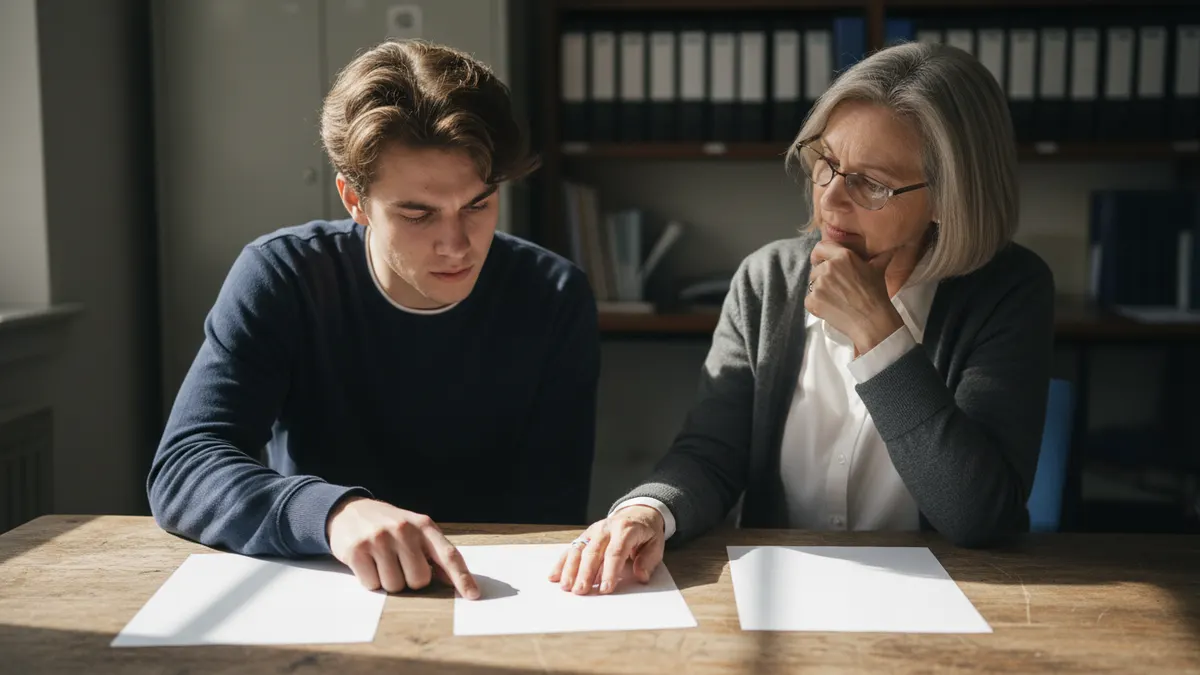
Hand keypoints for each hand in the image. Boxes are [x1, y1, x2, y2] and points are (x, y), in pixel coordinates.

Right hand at [326, 496, 479, 598]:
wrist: (349, 511)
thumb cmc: (389, 526)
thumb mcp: (415, 531)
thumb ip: (434, 554)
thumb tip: (454, 582)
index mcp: (424, 526)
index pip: (449, 555)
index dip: (462, 577)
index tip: (473, 595)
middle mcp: (404, 530)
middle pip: (419, 580)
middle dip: (410, 580)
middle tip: (399, 564)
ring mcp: (379, 539)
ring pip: (395, 586)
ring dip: (388, 581)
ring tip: (381, 562)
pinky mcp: (357, 550)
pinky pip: (372, 585)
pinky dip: (370, 580)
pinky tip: (367, 563)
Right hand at [548, 505, 664, 594]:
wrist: (638, 512)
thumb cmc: (646, 532)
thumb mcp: (656, 544)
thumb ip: (648, 560)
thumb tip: (641, 576)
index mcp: (625, 529)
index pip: (615, 552)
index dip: (610, 571)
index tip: (606, 589)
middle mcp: (606, 528)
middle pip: (593, 551)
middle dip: (586, 573)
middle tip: (581, 591)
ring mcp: (593, 531)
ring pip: (579, 549)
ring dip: (570, 569)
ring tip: (566, 587)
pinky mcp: (586, 535)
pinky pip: (572, 548)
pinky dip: (562, 563)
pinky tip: (554, 576)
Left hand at [806, 240, 903, 354]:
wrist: (872, 321)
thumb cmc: (876, 296)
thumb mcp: (878, 269)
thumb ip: (880, 256)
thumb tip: (891, 247)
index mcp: (844, 256)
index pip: (821, 247)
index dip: (819, 255)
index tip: (819, 261)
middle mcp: (829, 267)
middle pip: (816, 269)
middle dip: (823, 278)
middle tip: (837, 290)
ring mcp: (820, 284)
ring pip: (812, 285)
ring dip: (820, 292)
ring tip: (837, 300)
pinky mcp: (813, 300)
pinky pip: (809, 300)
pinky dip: (817, 306)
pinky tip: (832, 309)